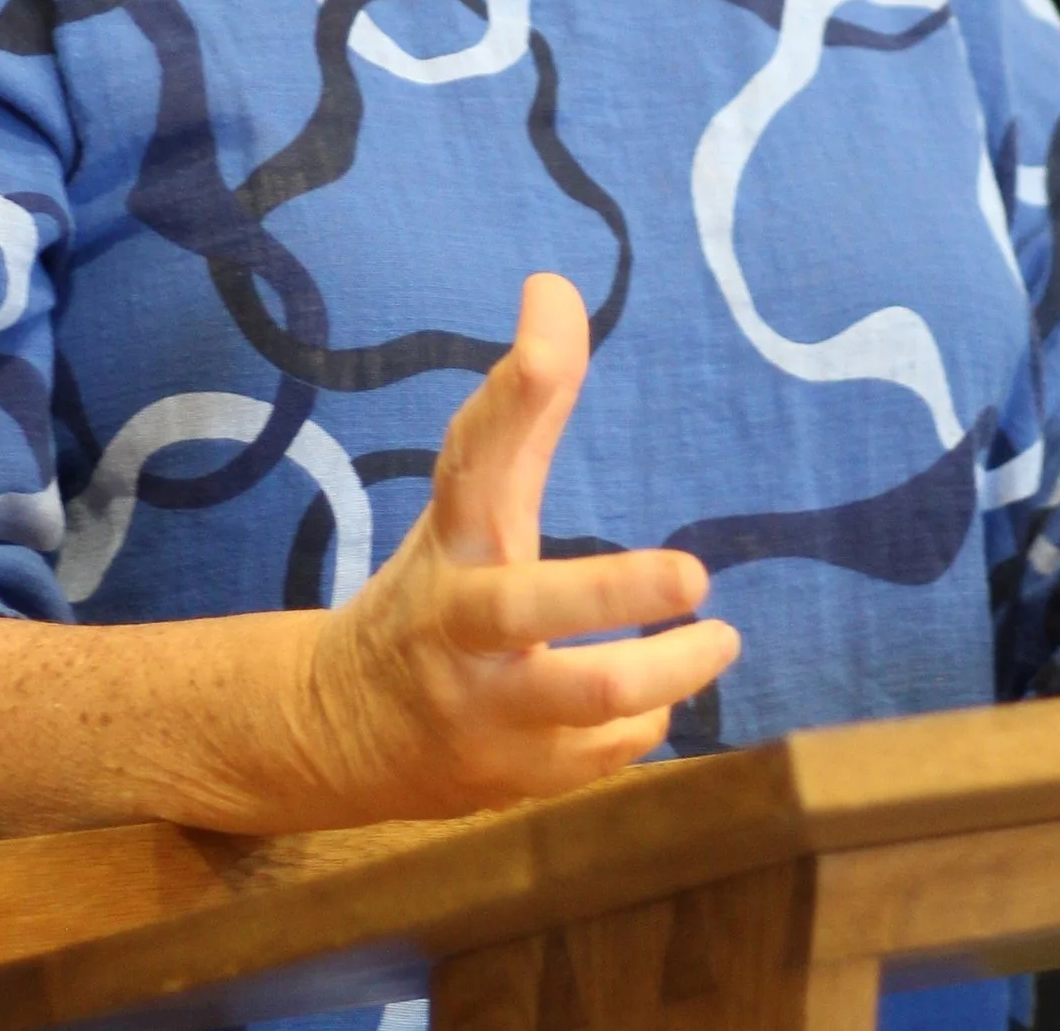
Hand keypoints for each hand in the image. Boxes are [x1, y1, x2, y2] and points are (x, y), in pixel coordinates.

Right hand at [287, 272, 739, 820]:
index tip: (552, 306)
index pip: (479, 451)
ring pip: (588, 696)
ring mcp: (486, 709)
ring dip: (669, 671)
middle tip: (694, 573)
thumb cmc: (437, 589)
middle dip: (615, 593)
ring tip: (721, 637)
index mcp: (454, 539)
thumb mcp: (472, 501)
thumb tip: (555, 285)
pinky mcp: (515, 776)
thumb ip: (527, 406)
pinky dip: (647, 720)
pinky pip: (608, 751)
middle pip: (532, 606)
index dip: (519, 385)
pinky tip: (659, 698)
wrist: (338, 731)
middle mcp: (461, 623)